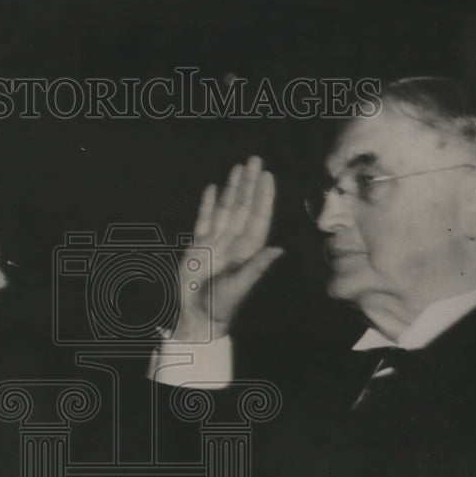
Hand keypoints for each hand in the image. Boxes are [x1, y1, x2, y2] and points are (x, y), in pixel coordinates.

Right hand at [174, 156, 283, 340]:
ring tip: (239, 167)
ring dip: (234, 188)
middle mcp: (235, 241)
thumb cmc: (222, 305)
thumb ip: (257, 266)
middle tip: (255, 160)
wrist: (196, 316)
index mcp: (248, 249)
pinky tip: (214, 189)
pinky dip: (209, 203)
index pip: (259, 216)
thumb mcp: (241, 285)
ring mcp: (217, 241)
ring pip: (227, 208)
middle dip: (250, 183)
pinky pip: (205, 218)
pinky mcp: (199, 244)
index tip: (268, 176)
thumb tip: (278, 249)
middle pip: (245, 206)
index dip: (263, 196)